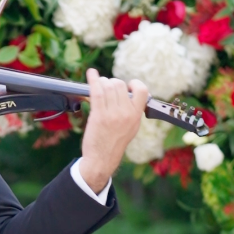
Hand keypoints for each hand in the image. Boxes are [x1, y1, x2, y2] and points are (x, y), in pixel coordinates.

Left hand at [77, 70, 150, 194]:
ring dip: (102, 83)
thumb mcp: (131, 128)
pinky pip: (96, 92)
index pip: (142, 90)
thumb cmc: (114, 143)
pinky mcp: (99, 115)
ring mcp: (113, 114)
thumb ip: (132, 111)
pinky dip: (93, 79)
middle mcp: (126, 113)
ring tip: (99, 87)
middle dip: (112, 83)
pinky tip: (91, 73)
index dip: (134, 84)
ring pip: (108, 86)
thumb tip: (128, 93)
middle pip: (120, 85)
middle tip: (107, 89)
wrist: (102, 159)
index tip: (128, 85)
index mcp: (136, 116)